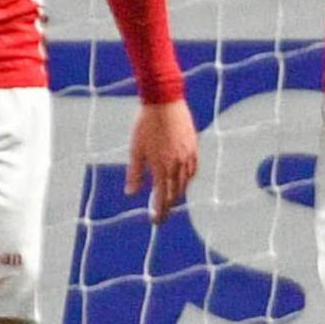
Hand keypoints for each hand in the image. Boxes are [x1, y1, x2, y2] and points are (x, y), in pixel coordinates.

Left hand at [127, 99, 198, 223]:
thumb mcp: (136, 149)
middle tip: (162, 213)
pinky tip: (182, 179)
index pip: (162, 198)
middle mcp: (177, 164)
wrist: (164, 101)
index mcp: (161, 167)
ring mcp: (188, 155)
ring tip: (170, 197)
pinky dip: (187, 178)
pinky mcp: (193, 146)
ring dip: (178, 192)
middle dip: (168, 206)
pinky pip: (193, 169)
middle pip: (175, 193)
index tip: (156, 222)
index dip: (160, 212)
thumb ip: (134, 173)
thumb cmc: (146, 124)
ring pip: (186, 182)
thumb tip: (131, 194)